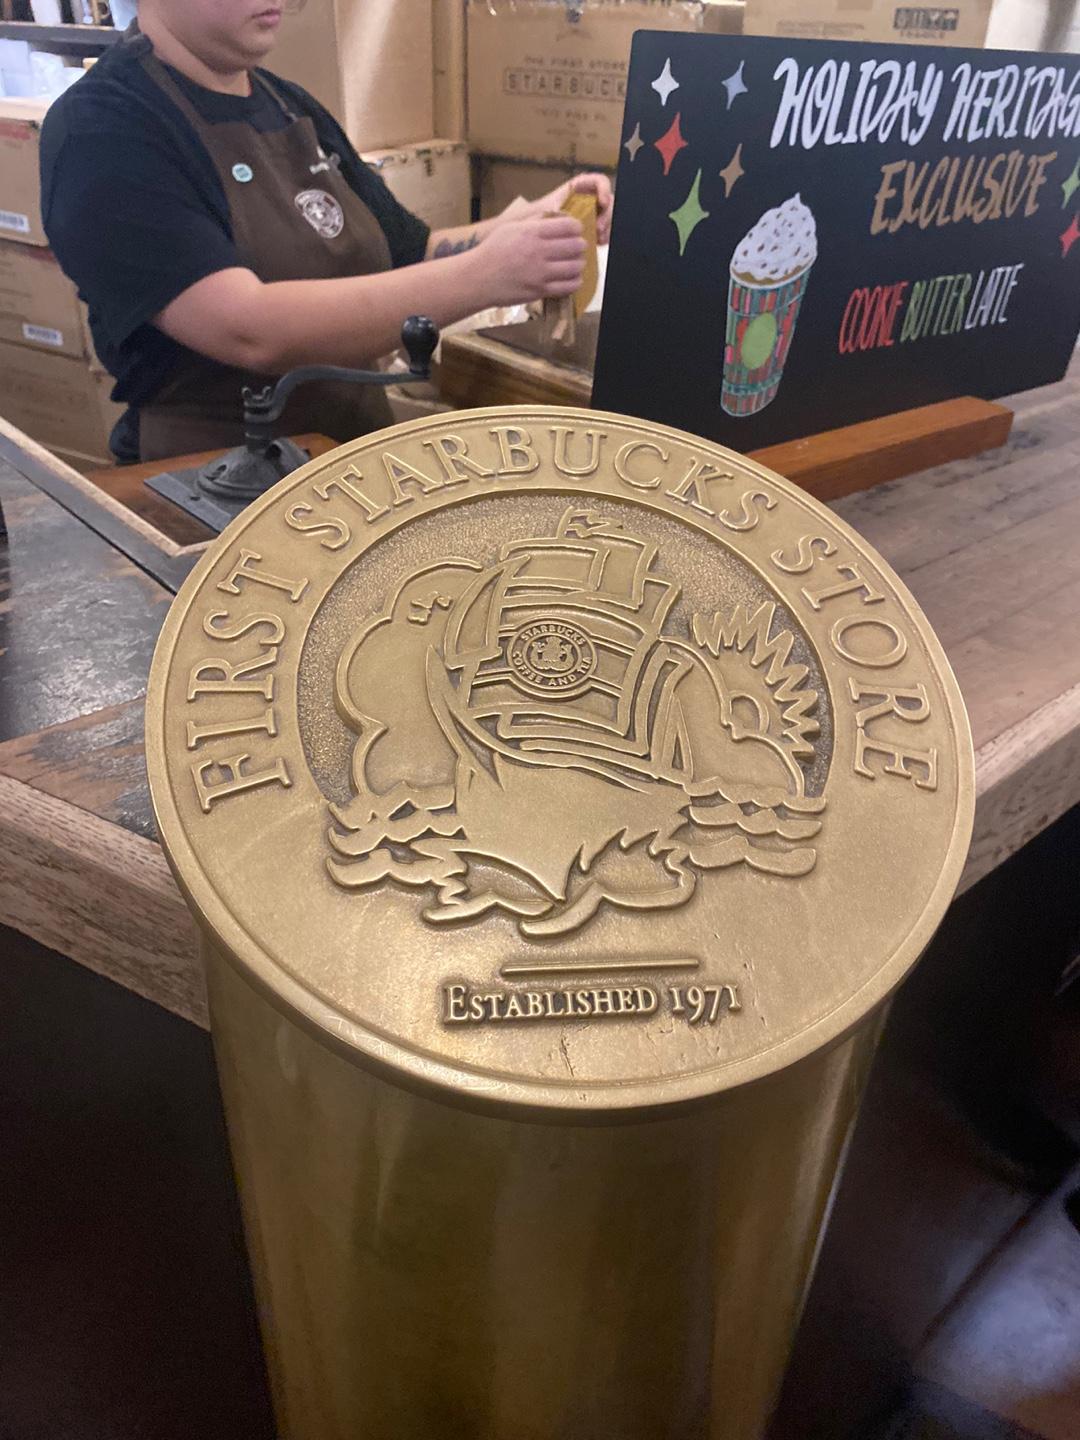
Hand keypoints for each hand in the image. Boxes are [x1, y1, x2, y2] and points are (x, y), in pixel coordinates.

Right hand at [472, 215, 586, 307]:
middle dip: (580, 246)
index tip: (575, 231)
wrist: (478, 278)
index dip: (577, 227)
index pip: (569, 226)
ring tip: (575, 263)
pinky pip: (568, 287)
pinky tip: (572, 278)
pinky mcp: (540, 291)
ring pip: (575, 267)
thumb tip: (557, 216)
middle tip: (577, 248)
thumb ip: (535, 221)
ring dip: (579, 264)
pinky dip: (575, 281)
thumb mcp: (511, 227)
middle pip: (576, 246)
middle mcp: (539, 251)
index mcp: (532, 232)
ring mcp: (540, 273)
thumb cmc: (493, 250)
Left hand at [531, 172, 613, 243]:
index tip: (602, 202)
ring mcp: (594, 212)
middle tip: (598, 228)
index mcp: (581, 186)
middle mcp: (591, 198)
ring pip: (609, 217)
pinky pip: (606, 230)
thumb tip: (566, 216)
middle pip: (609, 201)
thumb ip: (560, 209)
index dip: (605, 189)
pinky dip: (605, 236)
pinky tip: (598, 242)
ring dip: (608, 227)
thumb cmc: (541, 213)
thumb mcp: (548, 208)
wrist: (537, 227)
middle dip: (607, 215)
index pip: (600, 181)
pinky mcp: (595, 227)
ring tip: (598, 238)